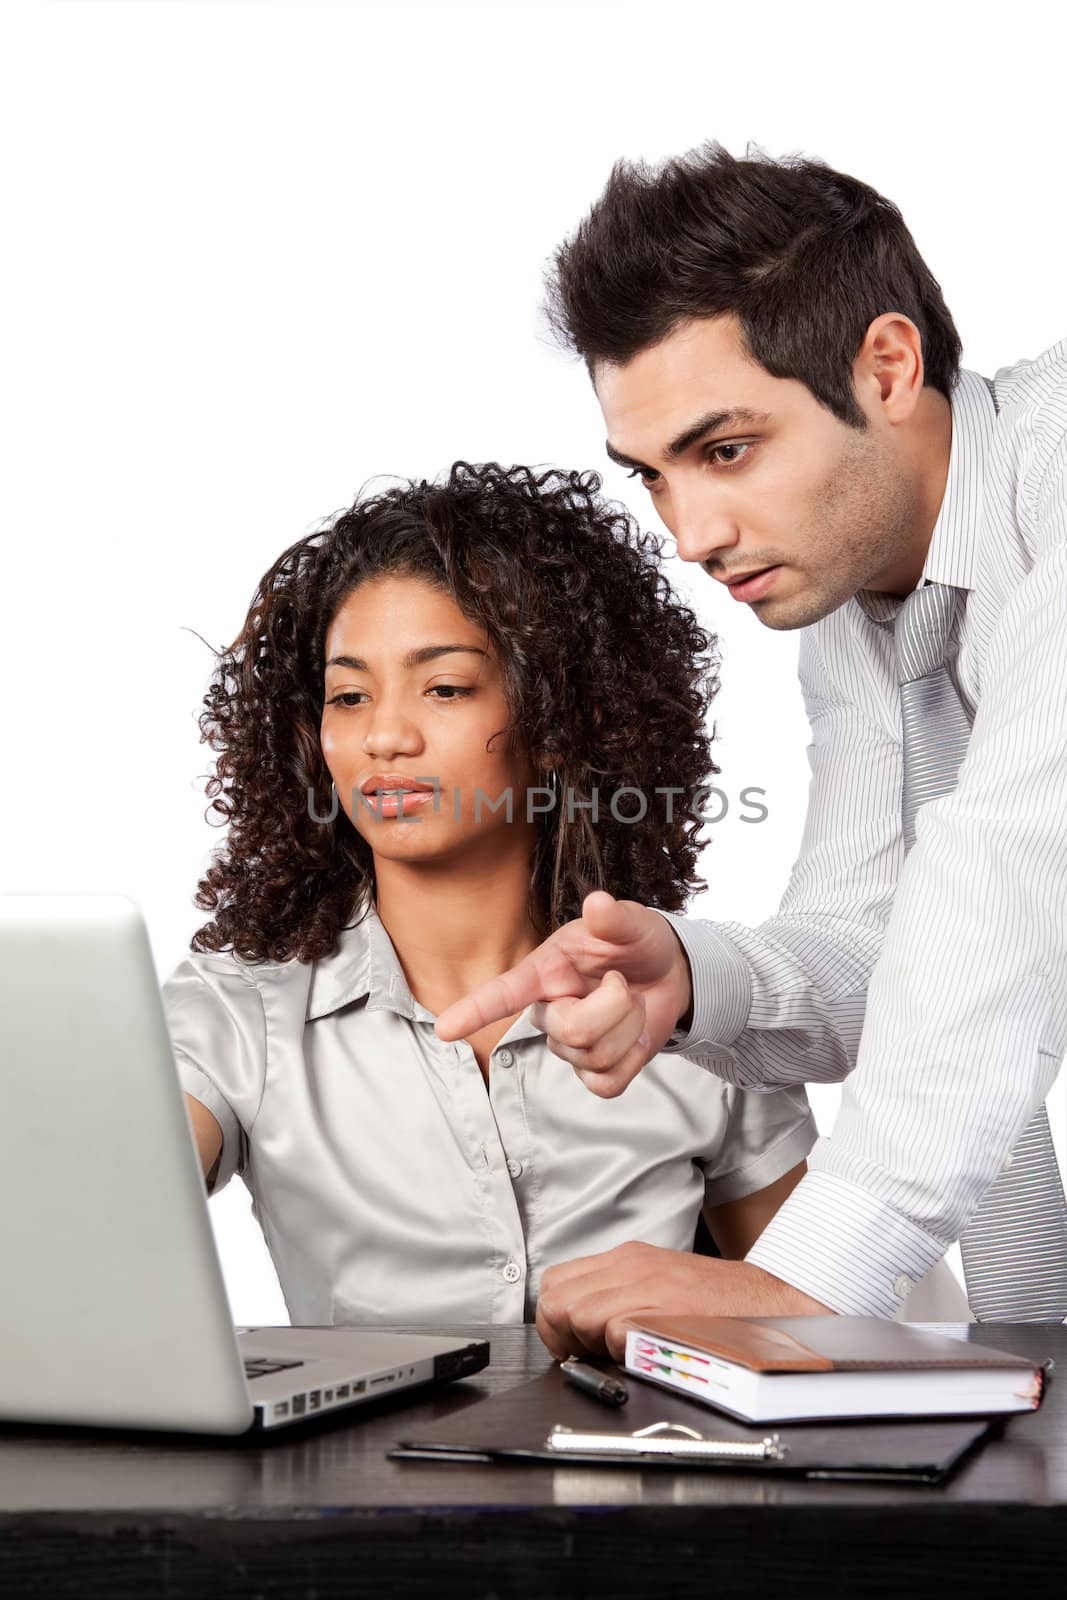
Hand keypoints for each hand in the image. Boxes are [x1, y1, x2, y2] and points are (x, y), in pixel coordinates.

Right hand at [434, 890, 692, 1096]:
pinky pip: (607, 1083)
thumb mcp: (631, 923)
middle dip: (614, 1007)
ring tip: (631, 1002)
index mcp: (545, 973)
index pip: (503, 993)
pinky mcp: (596, 1071)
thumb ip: (614, 917)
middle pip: (570, 1031)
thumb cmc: (635, 943)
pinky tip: (634, 1036)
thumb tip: (597, 903)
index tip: (445, 1029)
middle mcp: (550, 1010)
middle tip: (624, 984)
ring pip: (593, 1057)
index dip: (474, 1010)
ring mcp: (571, 1045)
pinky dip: (633, 1058)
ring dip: (629, 1027)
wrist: (668, 972)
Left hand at [535, 1242, 832, 1360]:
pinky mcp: (662, 1309)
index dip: (555, 1319)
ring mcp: (645, 1285)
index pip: (556, 1282)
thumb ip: (619, 1300)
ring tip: (616, 1353)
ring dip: (587, 1341)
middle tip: (589, 1353)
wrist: (772, 1301)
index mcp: (626, 1260)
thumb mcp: (660, 1289)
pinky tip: (639, 1353)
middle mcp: (630, 1265)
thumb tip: (582, 1334)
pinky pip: (610, 1328)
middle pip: (555, 1298)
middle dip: (562, 1333)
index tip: (571, 1343)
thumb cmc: (719, 1306)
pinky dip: (615, 1348)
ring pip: (574, 1312)